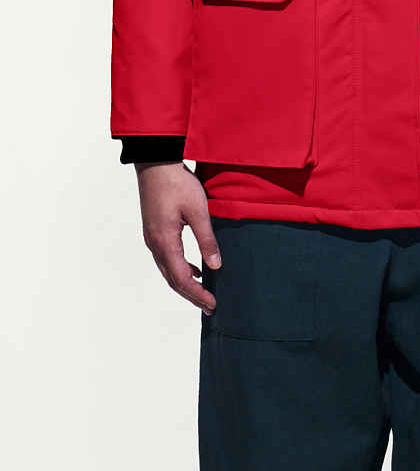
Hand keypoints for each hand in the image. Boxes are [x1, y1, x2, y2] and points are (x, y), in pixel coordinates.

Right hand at [134, 161, 221, 313]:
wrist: (156, 163)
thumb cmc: (177, 183)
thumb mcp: (198, 210)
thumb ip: (207, 239)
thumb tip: (215, 265)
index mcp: (165, 241)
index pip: (181, 278)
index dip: (197, 294)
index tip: (212, 305)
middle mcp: (155, 244)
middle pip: (172, 279)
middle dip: (191, 295)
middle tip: (209, 307)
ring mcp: (152, 237)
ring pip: (168, 270)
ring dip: (185, 283)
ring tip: (203, 293)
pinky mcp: (154, 230)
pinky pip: (166, 258)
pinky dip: (180, 268)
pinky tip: (194, 268)